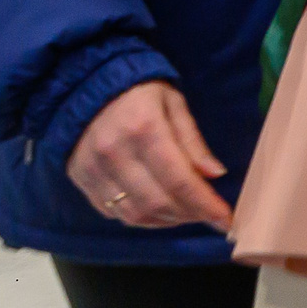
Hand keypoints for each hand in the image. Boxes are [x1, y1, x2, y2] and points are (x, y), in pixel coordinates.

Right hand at [67, 80, 231, 231]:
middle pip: (157, 202)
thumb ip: (193, 142)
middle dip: (189, 215)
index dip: (205, 205)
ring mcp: (93, 170)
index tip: (226, 220)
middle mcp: (115, 154)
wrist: (87, 87)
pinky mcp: (80, 180)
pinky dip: (140, 218)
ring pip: (134, 214)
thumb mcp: (175, 105)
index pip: (179, 180)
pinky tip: (159, 212)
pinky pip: (112, 212)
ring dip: (166, 221)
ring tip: (187, 215)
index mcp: (144, 129)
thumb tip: (215, 175)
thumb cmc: (141, 93)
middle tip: (209, 216)